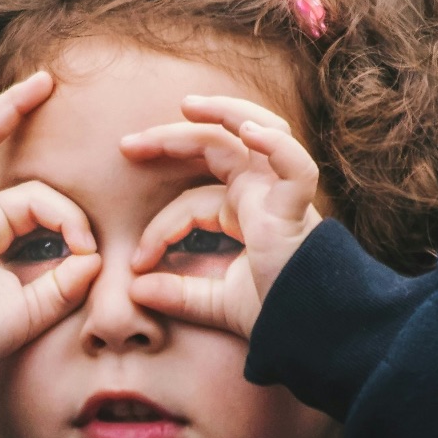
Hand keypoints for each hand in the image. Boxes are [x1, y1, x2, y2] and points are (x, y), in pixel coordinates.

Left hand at [119, 95, 323, 337]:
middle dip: (172, 138)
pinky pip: (294, 165)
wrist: (310, 331)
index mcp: (244, 210)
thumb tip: (134, 290)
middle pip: (216, 147)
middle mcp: (262, 193)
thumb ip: (178, 295)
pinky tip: (248, 130)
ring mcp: (281, 194)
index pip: (191, 202)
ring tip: (188, 106)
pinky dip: (275, 144)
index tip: (136, 263)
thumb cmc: (273, 313)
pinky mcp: (297, 207)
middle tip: (127, 146)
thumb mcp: (216, 303)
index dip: (159, 229)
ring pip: (258, 132)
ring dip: (224, 113)